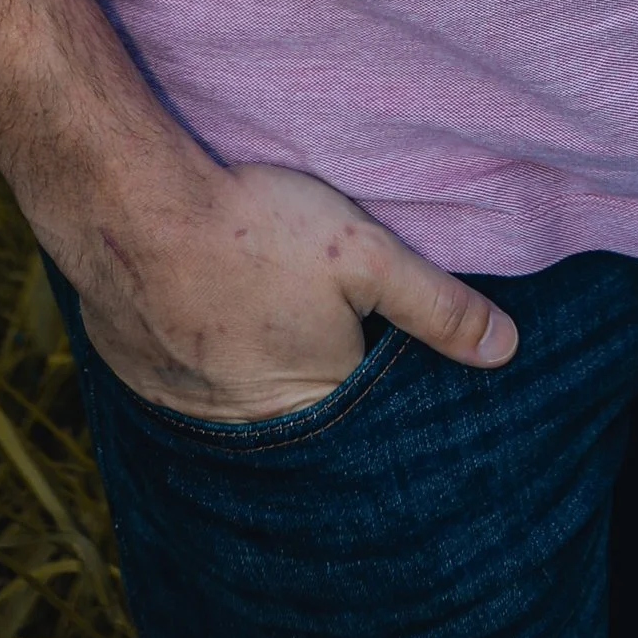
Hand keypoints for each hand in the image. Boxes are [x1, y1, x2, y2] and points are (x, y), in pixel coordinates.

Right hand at [70, 153, 516, 422]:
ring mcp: (187, 411)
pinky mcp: (143, 381)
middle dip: (313, 369)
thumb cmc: (256, 228)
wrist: (131, 207)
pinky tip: (207, 309)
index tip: (369, 328)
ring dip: (253, 365)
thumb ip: (436, 305)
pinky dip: (202, 355)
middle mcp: (249, 430)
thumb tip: (506, 351)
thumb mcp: (364, 254)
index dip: (372, 365)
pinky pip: (187, 384)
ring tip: (258, 308)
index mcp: (314, 405)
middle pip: (301, 407)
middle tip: (305, 311)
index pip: (361, 408)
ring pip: (240, 397)